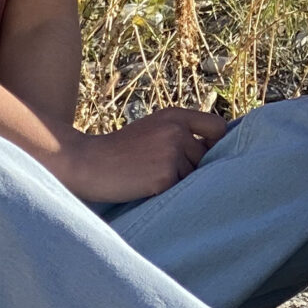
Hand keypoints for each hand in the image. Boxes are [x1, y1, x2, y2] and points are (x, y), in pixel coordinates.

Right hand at [52, 106, 226, 202]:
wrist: (88, 163)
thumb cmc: (121, 151)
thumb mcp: (153, 130)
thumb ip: (181, 134)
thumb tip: (218, 151)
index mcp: (175, 115)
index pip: (218, 127)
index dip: (216, 144)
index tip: (206, 155)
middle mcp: (177, 130)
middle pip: (207, 157)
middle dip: (191, 167)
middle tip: (160, 169)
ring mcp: (172, 152)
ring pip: (194, 176)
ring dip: (178, 182)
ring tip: (150, 176)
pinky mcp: (166, 176)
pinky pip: (180, 190)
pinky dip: (167, 192)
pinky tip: (146, 186)